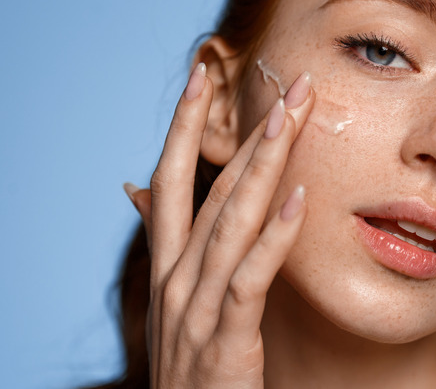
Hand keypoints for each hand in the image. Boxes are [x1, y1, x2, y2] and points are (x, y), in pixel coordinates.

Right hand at [126, 62, 314, 387]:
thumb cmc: (191, 366)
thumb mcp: (172, 301)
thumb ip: (167, 243)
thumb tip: (134, 189)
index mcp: (166, 265)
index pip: (168, 180)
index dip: (181, 126)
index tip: (201, 74)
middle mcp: (174, 278)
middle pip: (208, 190)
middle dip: (246, 133)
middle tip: (286, 84)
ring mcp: (194, 308)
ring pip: (230, 223)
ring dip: (263, 166)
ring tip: (292, 118)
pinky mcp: (224, 340)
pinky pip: (250, 279)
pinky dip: (274, 238)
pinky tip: (301, 199)